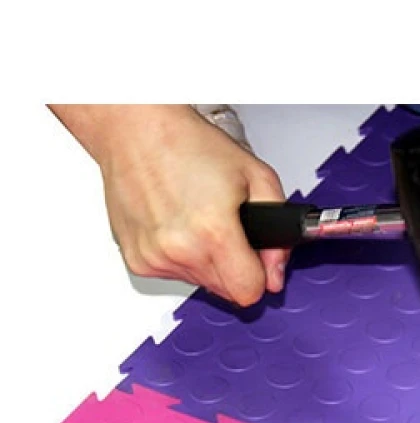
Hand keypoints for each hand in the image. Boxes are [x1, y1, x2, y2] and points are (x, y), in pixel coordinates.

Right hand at [94, 105, 287, 306]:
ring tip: (200, 221)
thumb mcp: (257, 178)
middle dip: (235, 268)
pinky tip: (178, 225)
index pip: (248, 293)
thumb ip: (279, 233)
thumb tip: (276, 273)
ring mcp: (154, 257)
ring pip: (200, 283)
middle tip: (228, 231)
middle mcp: (180, 250)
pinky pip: (173, 274)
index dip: (260, 277)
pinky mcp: (137, 260)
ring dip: (207, 261)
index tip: (257, 262)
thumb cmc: (190, 145)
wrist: (136, 129)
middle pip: (226, 291)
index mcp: (213, 232)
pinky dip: (181, 257)